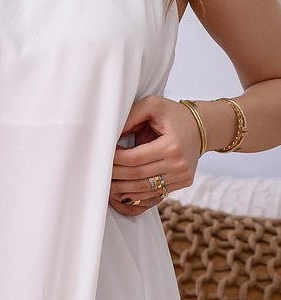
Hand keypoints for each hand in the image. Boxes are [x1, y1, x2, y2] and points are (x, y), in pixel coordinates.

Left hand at [109, 95, 200, 217]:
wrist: (201, 128)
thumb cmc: (173, 114)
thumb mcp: (152, 104)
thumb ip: (131, 115)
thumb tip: (110, 133)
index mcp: (172, 146)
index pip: (134, 159)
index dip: (114, 159)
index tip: (102, 155)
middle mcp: (179, 165)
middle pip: (137, 176)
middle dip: (114, 175)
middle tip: (98, 171)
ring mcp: (182, 177)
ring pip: (144, 190)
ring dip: (122, 189)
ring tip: (105, 184)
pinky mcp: (182, 183)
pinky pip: (154, 194)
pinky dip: (135, 195)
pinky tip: (120, 191)